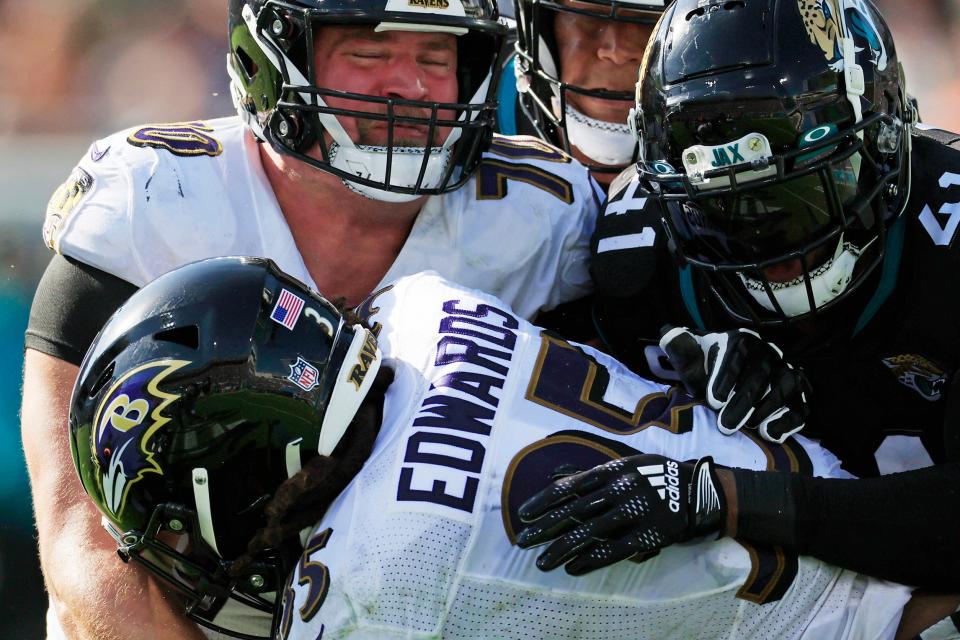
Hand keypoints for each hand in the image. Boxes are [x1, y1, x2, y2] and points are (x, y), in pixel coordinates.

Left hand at [515, 455, 724, 574]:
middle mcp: (620, 489)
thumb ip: (589, 473)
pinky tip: (572, 568)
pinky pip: (615, 550)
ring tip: (542, 562)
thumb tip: (554, 476)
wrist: (698, 491)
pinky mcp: (648, 535)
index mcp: (612, 469)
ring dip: (562, 549)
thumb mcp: (623, 463)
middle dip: (545, 528)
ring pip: (591, 533)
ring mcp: (634, 513)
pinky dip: (592, 560)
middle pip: (575, 511)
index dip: (544, 500)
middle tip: (522, 541)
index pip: (570, 487)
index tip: (523, 514)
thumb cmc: (654, 475)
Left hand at [658, 326, 810, 442]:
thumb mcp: (692, 361)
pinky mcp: (798, 395)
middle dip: (742, 402)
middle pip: (759, 376)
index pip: (736, 355)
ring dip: (765, 410)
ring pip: (784, 388)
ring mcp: (786, 372)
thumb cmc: (708, 373)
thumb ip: (680, 349)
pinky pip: (801, 406)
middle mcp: (768, 353)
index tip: (712, 400)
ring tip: (747, 428)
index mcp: (741, 340)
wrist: (727, 384)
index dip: (726, 378)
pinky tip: (770, 433)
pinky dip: (788, 421)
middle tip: (725, 425)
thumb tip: (669, 334)